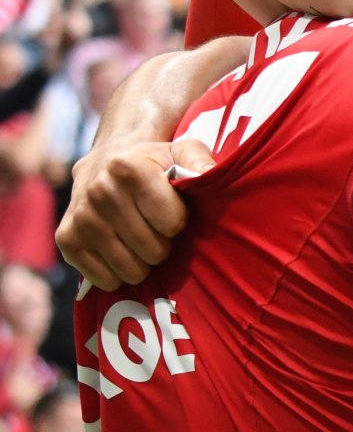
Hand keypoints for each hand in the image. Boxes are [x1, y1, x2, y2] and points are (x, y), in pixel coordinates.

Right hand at [55, 137, 213, 289]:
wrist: (105, 163)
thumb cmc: (154, 163)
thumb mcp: (182, 151)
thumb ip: (200, 160)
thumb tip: (207, 174)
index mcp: (129, 169)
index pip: (173, 224)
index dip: (179, 221)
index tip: (172, 208)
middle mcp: (99, 192)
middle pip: (154, 251)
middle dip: (163, 243)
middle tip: (156, 227)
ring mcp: (81, 218)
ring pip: (132, 270)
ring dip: (143, 261)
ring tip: (139, 238)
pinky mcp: (67, 240)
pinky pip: (106, 280)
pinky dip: (119, 273)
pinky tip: (121, 250)